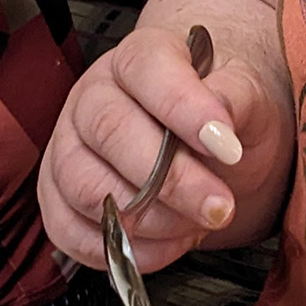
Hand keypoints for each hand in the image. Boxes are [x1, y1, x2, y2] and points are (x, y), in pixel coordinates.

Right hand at [39, 21, 290, 269]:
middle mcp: (93, 95)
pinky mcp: (57, 196)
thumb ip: (235, 100)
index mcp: (140, 56)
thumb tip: (220, 127)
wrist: (212, 140)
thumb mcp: (249, 95)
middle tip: (219, 207)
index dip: (184, 108)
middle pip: (110, 132)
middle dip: (171, 181)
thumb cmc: (227, 110)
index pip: (148, 69)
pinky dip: (122, 250)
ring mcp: (68, 145)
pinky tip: (168, 245)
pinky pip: (69, 232)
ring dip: (148, 220)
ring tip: (197, 224)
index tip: (227, 147)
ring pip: (86, 187)